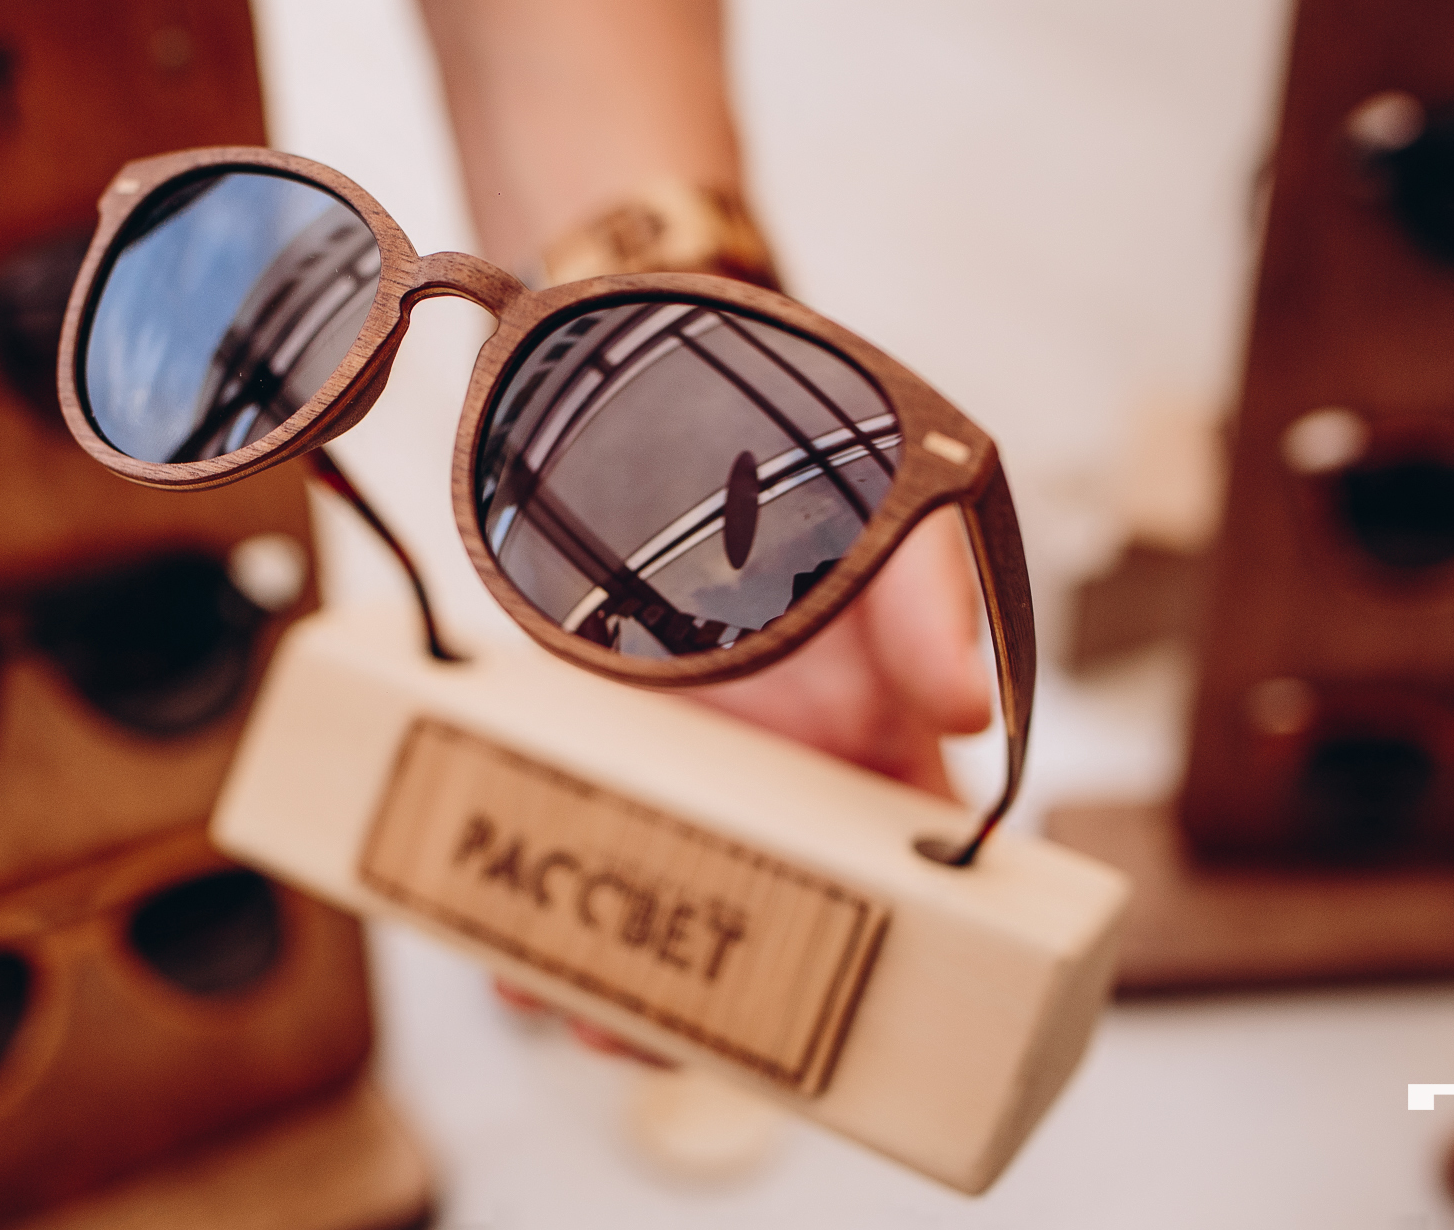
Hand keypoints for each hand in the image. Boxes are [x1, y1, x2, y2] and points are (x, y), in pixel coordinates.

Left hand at [493, 510, 993, 1063]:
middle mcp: (778, 787)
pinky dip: (527, 895)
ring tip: (544, 997)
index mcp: (873, 763)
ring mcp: (681, 773)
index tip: (805, 1035)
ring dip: (603, 967)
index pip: (897, 894)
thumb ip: (932, 606)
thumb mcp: (889, 530)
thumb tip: (967, 710)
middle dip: (701, 1004)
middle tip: (635, 1036)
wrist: (663, 418)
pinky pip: (565, 841)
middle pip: (755, 932)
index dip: (861, 973)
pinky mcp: (593, 746)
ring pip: (650, 905)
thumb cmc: (799, 475)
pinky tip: (486, 932)